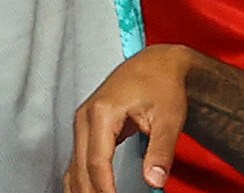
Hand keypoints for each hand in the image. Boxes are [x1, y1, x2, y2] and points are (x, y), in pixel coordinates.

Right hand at [68, 45, 192, 192]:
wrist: (158, 63)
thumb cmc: (163, 84)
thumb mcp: (169, 118)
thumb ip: (160, 150)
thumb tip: (154, 180)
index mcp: (102, 112)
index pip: (98, 163)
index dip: (105, 190)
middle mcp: (85, 117)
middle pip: (81, 168)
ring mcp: (82, 122)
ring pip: (74, 168)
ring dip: (83, 190)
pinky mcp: (86, 127)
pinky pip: (77, 161)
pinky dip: (82, 181)